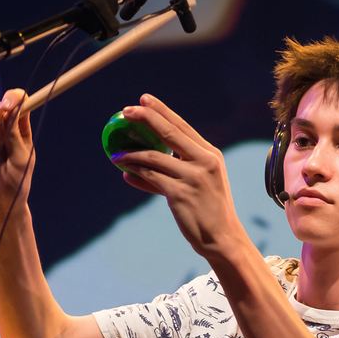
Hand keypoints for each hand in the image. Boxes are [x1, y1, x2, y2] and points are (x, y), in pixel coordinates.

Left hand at [113, 94, 245, 258]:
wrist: (222, 237)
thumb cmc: (207, 210)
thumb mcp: (197, 184)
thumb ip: (170, 172)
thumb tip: (130, 168)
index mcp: (210, 154)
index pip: (182, 126)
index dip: (161, 111)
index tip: (143, 100)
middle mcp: (204, 161)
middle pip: (169, 132)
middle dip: (145, 118)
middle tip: (125, 111)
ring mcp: (193, 177)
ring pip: (154, 157)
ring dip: (131, 153)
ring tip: (116, 154)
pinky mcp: (180, 193)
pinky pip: (151, 177)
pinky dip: (135, 172)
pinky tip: (124, 170)